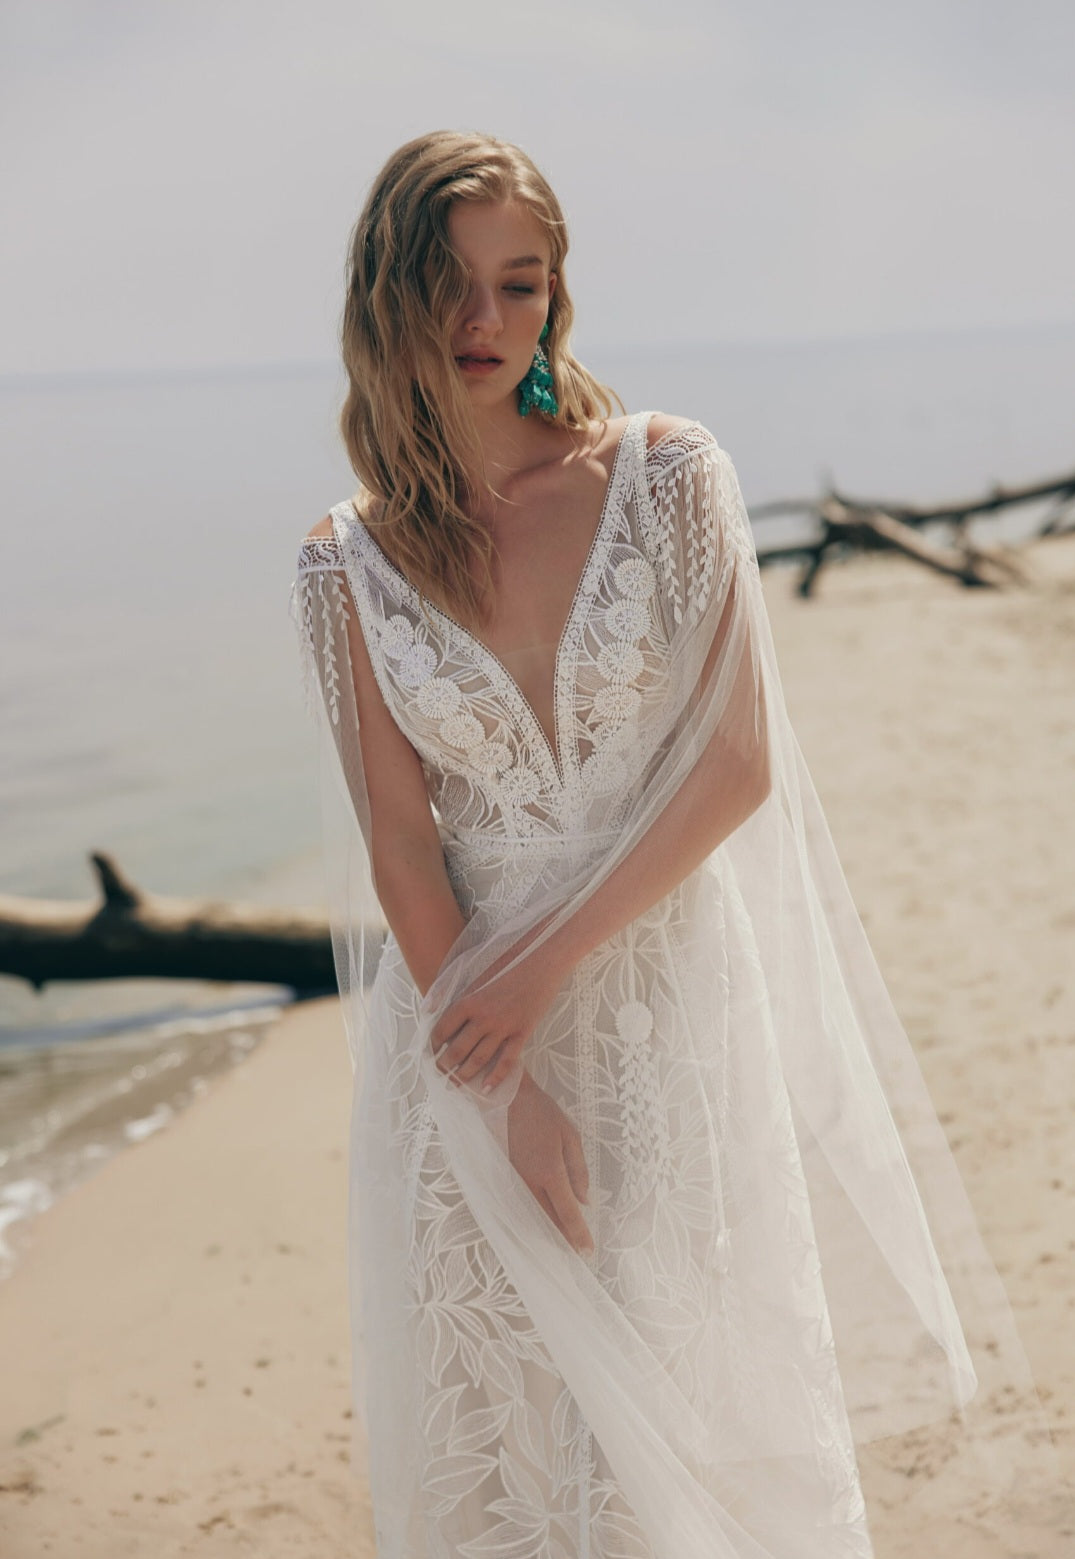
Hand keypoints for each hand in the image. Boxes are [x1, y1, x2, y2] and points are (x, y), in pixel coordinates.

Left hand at [430, 950, 566, 1093]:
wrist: (544, 961)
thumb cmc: (509, 962)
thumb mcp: (476, 971)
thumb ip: (452, 991)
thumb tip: (428, 1007)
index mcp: (469, 1000)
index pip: (443, 1029)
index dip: (433, 1044)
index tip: (430, 1051)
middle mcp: (484, 1017)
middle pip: (457, 1050)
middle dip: (444, 1066)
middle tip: (439, 1074)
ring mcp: (504, 1027)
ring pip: (479, 1059)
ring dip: (464, 1075)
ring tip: (455, 1085)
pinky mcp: (523, 1032)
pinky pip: (507, 1061)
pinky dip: (496, 1077)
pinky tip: (487, 1089)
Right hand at [507, 1071, 592, 1254]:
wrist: (506, 1099)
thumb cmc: (542, 1113)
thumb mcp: (570, 1135)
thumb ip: (578, 1170)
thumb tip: (585, 1201)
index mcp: (550, 1172)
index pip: (567, 1212)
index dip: (578, 1234)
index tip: (587, 1252)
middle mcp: (530, 1182)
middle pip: (549, 1220)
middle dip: (564, 1239)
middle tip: (577, 1254)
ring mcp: (515, 1181)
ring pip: (534, 1214)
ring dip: (548, 1230)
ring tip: (563, 1243)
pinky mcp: (506, 1176)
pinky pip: (523, 1203)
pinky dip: (534, 1216)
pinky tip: (542, 1221)